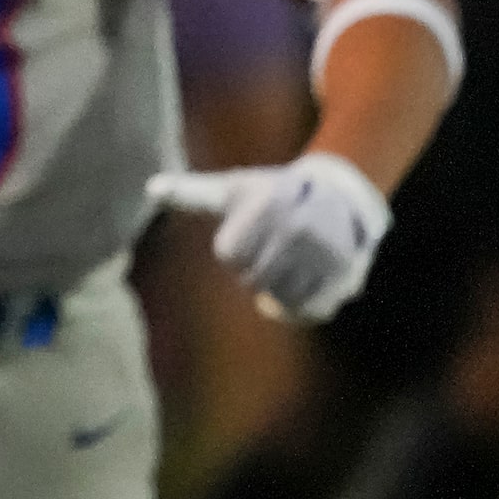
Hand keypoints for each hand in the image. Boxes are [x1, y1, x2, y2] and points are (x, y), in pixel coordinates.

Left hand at [149, 152, 391, 323]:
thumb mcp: (234, 189)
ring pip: (282, 298)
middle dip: (256, 270)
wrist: (342, 195)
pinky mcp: (347, 277)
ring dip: (278, 290)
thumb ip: (192, 193)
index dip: (234, 250)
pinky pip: (313, 310)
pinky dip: (302, 307)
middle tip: (270, 251)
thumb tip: (151, 188)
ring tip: (287, 266)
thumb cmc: (274, 194)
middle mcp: (299, 230)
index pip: (229, 255)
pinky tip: (301, 289)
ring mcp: (326, 255)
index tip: (251, 232)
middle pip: (255, 279)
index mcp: (268, 206)